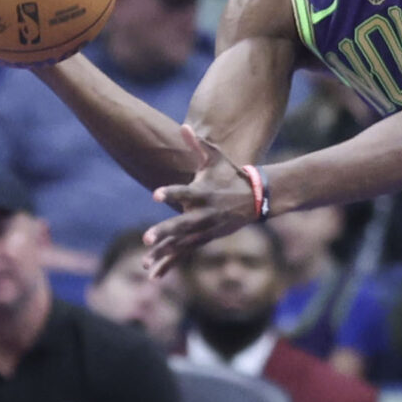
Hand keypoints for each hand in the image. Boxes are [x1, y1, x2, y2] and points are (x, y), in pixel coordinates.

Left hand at [147, 126, 257, 273]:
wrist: (257, 198)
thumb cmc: (231, 175)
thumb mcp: (216, 158)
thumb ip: (198, 145)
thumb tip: (183, 126)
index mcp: (203, 192)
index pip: (185, 192)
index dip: (171, 193)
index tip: (155, 194)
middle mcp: (204, 213)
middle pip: (182, 224)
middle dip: (164, 232)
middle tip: (146, 238)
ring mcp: (206, 229)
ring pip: (182, 243)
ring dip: (163, 253)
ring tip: (144, 263)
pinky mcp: (206, 238)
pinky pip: (185, 253)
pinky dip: (170, 263)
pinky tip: (154, 274)